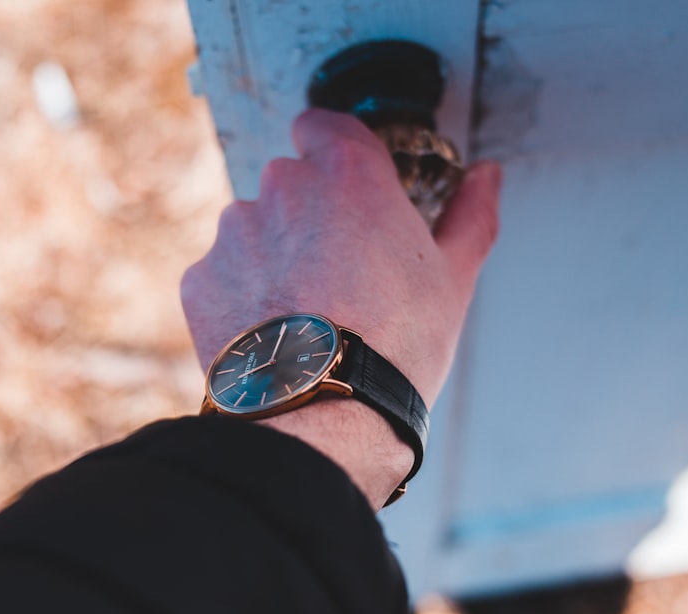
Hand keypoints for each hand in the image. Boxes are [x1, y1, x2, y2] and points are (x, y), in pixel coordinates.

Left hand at [181, 109, 501, 508]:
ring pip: (253, 228)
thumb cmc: (395, 347)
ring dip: (273, 255)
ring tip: (304, 313)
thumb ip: (469, 215)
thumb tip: (486, 178)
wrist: (322, 414)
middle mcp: (285, 187)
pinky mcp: (200, 276)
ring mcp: (235, 230)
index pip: (324, 124)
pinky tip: (272, 335)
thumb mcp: (453, 280)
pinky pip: (222, 273)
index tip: (348, 185)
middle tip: (340, 272)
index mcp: (349, 173)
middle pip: (291, 182)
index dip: (334, 151)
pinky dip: (240, 295)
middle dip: (310, 215)